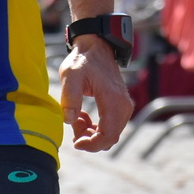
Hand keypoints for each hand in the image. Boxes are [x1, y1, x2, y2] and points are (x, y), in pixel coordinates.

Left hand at [58, 36, 133, 151]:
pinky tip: (82, 116)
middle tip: (73, 123)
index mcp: (113, 100)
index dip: (91, 145)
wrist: (96, 47)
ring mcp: (124, 107)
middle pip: (110, 138)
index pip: (108, 135)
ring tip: (76, 116)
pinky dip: (95, 128)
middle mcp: (123, 106)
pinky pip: (110, 128)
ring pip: (110, 134)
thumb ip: (70, 97)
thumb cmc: (82, 61)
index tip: (75, 142)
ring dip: (91, 133)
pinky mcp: (120, 107)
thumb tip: (69, 120)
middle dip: (89, 139)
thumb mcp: (70, 75)